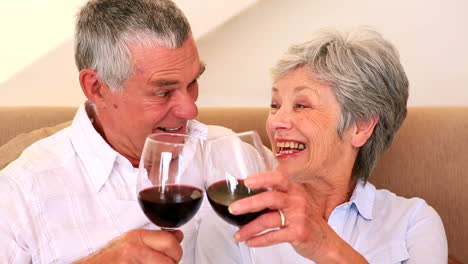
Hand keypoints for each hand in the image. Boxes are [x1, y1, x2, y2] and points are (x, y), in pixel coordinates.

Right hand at [74, 229, 183, 263]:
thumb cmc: (108, 259)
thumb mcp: (131, 242)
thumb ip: (155, 238)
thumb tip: (178, 235)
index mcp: (136, 236)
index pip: (170, 241)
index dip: (176, 250)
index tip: (173, 254)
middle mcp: (133, 249)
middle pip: (170, 259)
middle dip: (172, 263)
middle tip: (166, 263)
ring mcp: (131, 263)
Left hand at [228, 171, 366, 262]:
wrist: (326, 242)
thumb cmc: (307, 221)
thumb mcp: (296, 203)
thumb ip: (276, 197)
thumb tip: (248, 195)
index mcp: (294, 190)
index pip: (278, 178)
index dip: (261, 178)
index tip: (246, 181)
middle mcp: (297, 201)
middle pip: (269, 197)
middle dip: (248, 203)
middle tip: (234, 208)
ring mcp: (298, 217)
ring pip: (268, 219)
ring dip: (249, 228)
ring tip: (238, 234)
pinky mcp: (298, 233)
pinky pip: (273, 236)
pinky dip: (258, 240)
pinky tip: (250, 241)